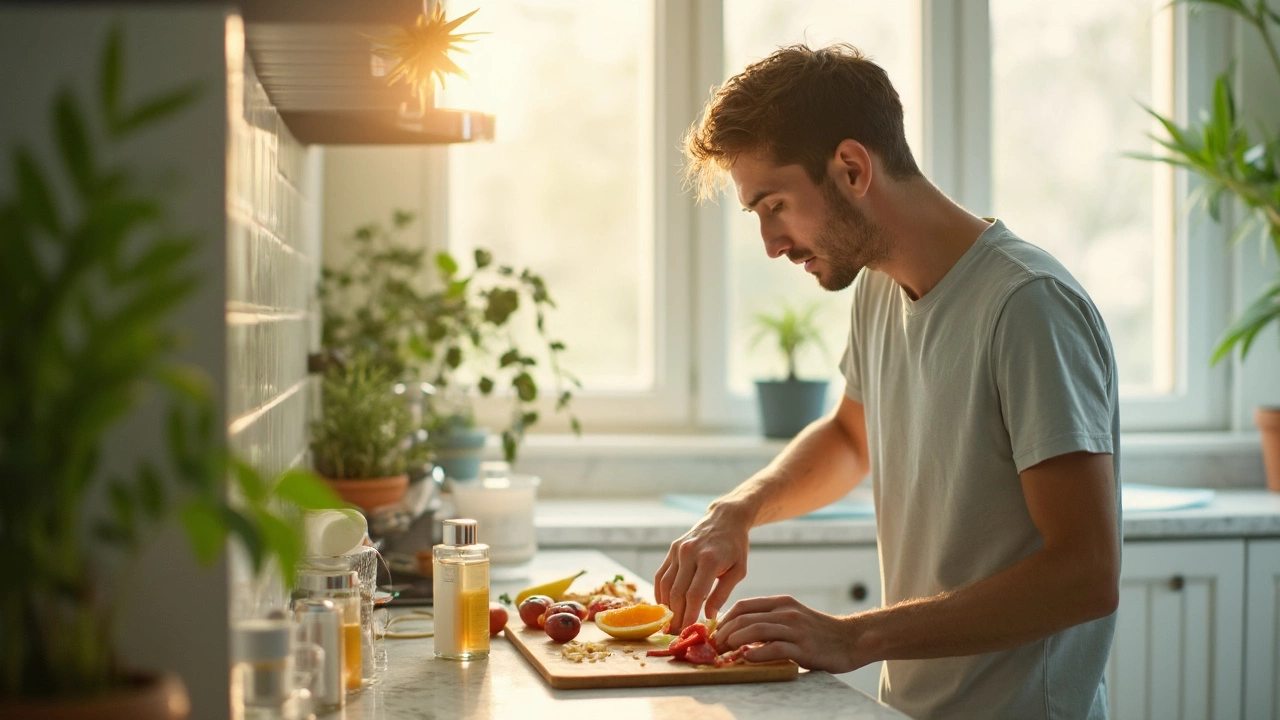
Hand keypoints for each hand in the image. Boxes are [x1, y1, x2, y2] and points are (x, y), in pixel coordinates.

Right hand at [653, 503, 751, 631]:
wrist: (725, 519)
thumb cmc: (735, 547)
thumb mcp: (739, 571)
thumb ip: (722, 594)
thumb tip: (709, 617)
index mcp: (710, 559)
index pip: (694, 593)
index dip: (689, 615)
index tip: (688, 631)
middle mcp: (689, 553)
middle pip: (677, 592)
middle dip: (676, 616)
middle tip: (677, 634)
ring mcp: (677, 550)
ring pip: (665, 584)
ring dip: (666, 607)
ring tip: (671, 623)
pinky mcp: (671, 549)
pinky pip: (661, 575)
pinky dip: (660, 593)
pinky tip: (665, 606)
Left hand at [712, 595, 865, 674]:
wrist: (851, 639)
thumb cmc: (818, 632)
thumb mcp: (792, 618)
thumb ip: (770, 621)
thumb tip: (740, 634)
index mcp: (781, 603)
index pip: (743, 606)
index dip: (724, 619)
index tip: (715, 633)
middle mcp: (786, 612)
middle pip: (745, 618)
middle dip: (724, 633)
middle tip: (715, 646)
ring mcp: (795, 629)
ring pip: (756, 629)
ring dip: (735, 641)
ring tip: (724, 652)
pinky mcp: (803, 647)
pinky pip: (774, 648)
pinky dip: (757, 653)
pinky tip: (746, 658)